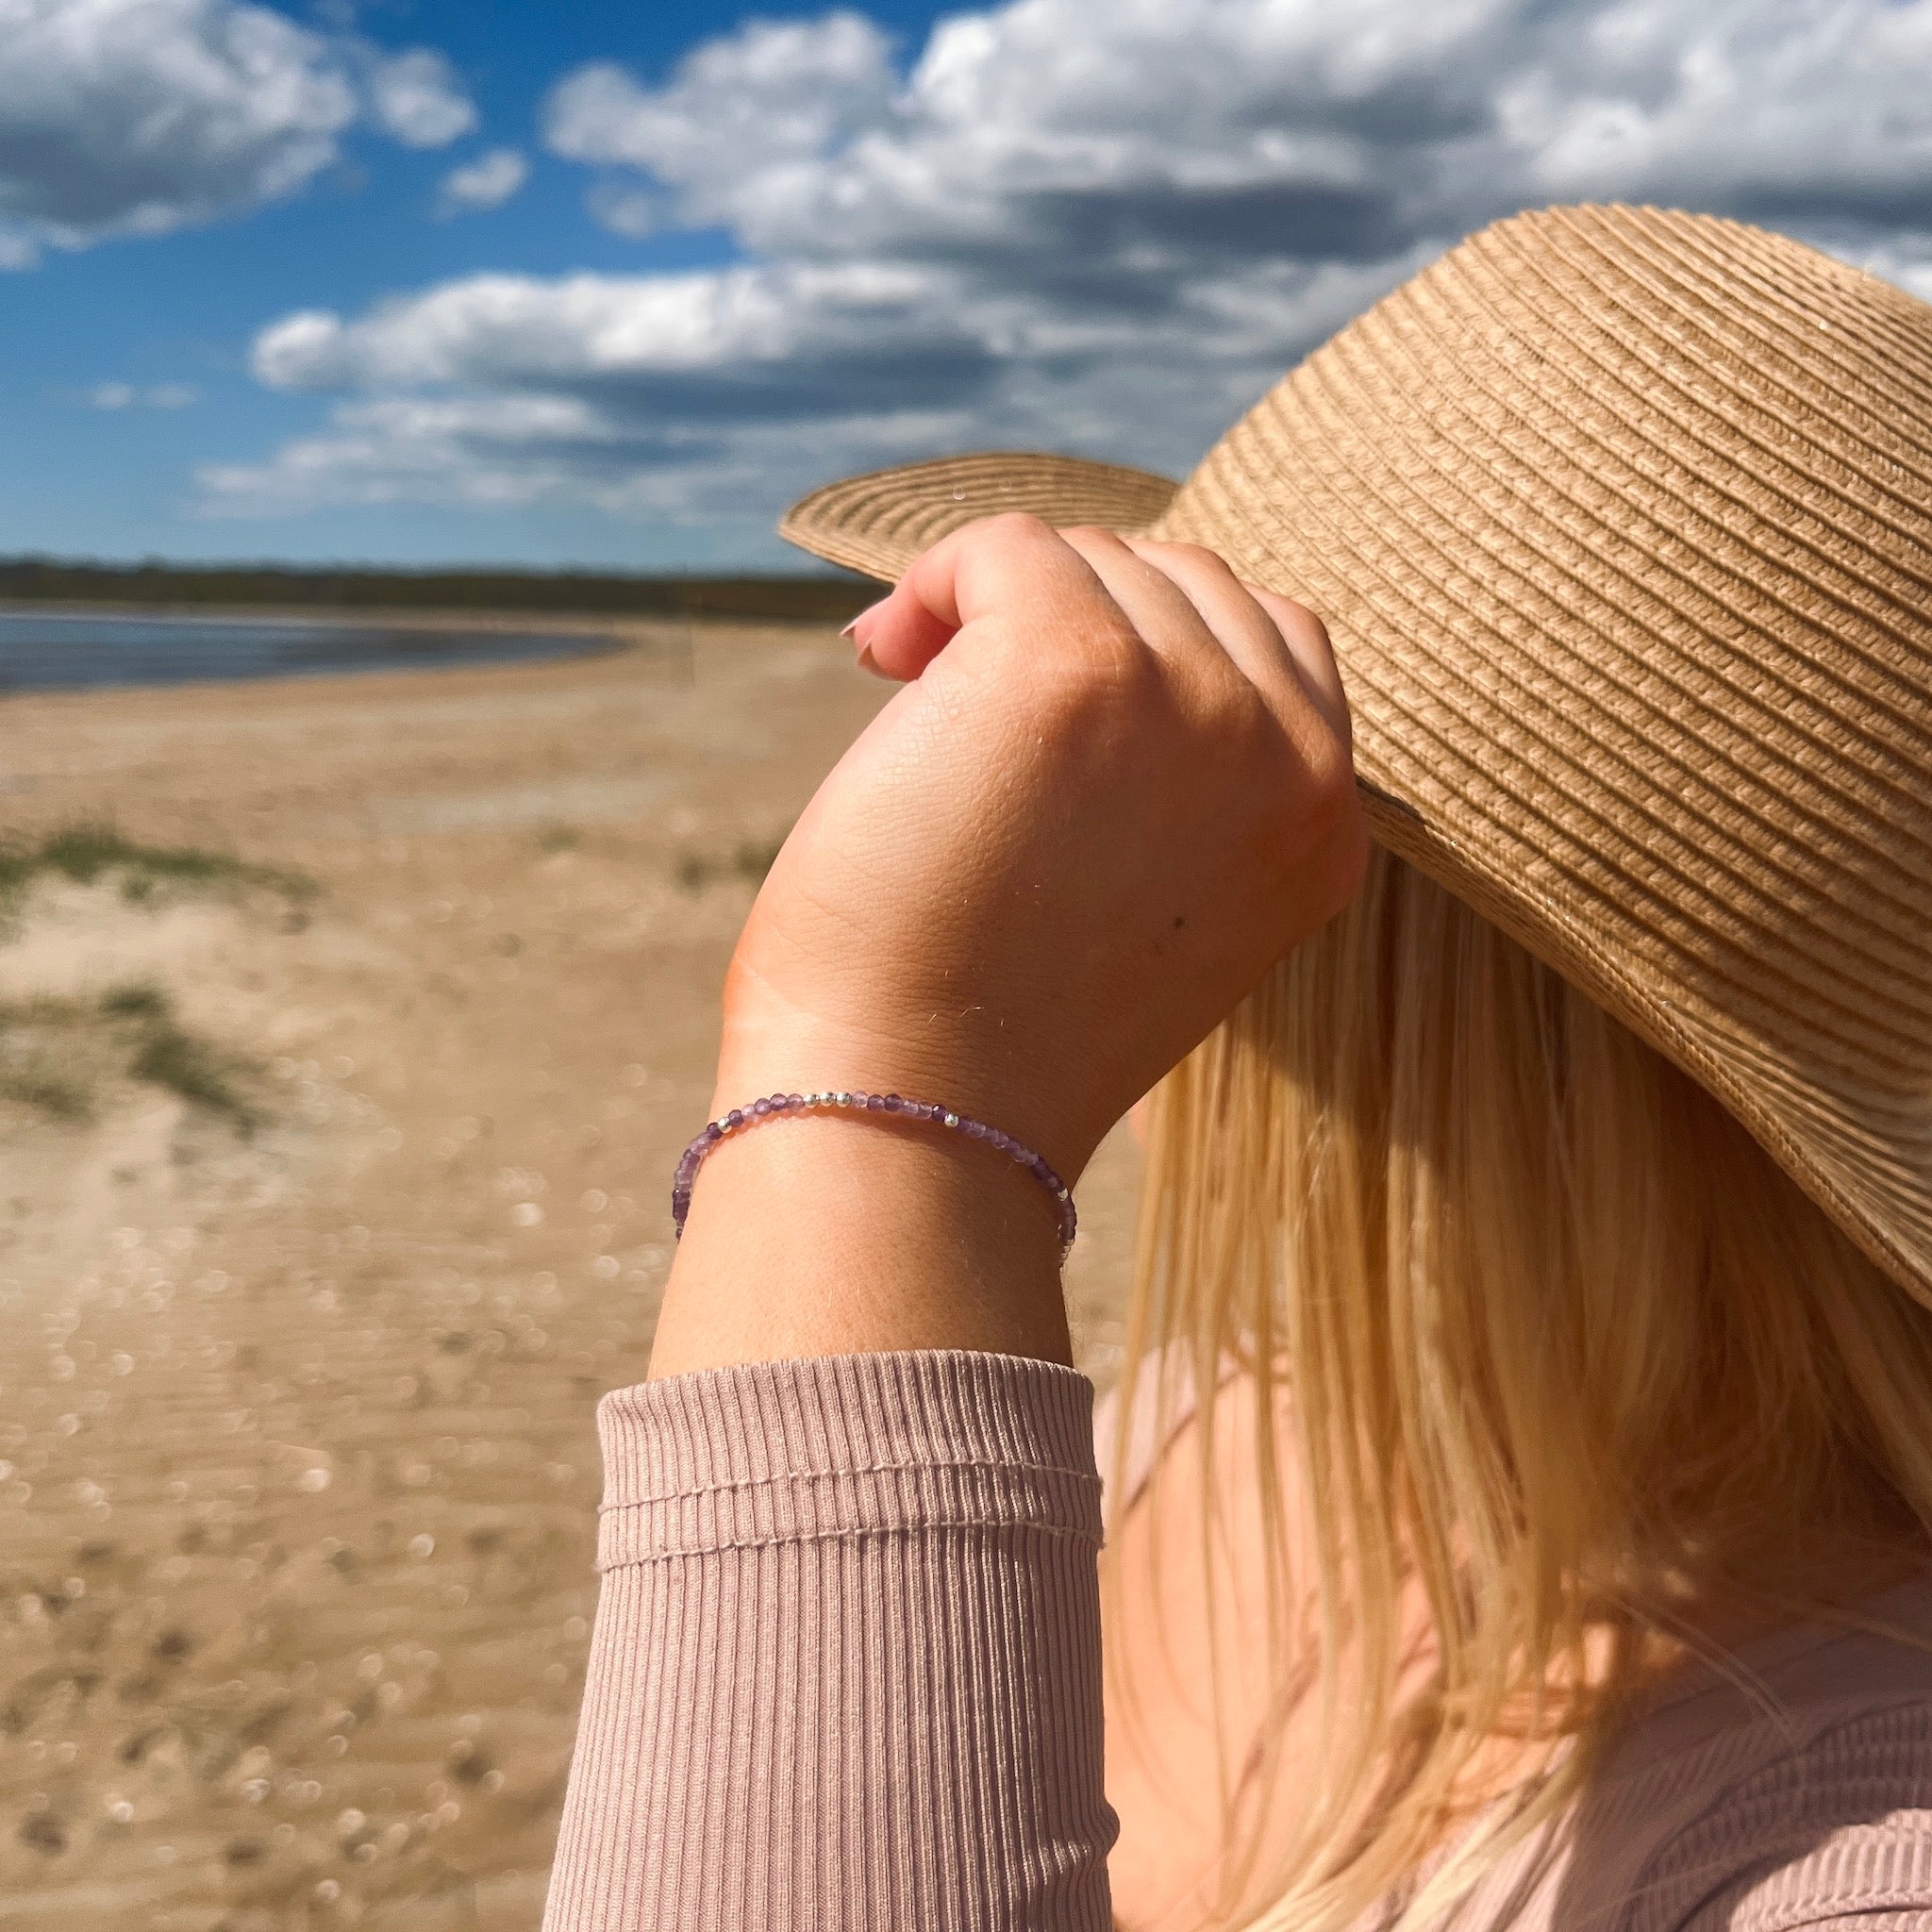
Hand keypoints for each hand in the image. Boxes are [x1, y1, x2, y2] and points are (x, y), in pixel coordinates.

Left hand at [715, 515, 1367, 1178]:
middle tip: (955, 717)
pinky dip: (935, 582)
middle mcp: (1286, 758)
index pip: (1273, 640)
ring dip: (988, 615)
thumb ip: (1183, 780)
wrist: (911, 1107)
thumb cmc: (991, 1024)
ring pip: (1091, 561)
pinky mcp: (1077, 666)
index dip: (1143, 647)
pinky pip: (1008, 546)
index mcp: (1322, 826)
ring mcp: (1193, 704)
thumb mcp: (1154, 904)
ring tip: (913, 715)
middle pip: (1180, 581)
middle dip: (1064, 623)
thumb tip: (1098, 615)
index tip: (1040, 719)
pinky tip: (882, 657)